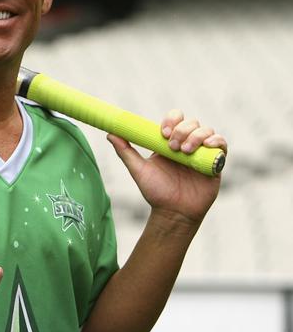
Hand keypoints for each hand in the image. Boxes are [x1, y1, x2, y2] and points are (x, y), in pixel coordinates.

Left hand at [107, 109, 227, 225]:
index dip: (171, 120)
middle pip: (191, 122)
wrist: (173, 213)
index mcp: (169, 141)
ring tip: (185, 152)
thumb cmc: (156, 192)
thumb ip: (126, 151)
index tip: (163, 132)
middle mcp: (187, 143)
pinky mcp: (215, 162)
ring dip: (196, 136)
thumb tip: (110, 134)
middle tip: (172, 147)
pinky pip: (222, 144)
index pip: (175, 118)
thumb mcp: (139, 169)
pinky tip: (206, 146)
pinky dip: (216, 141)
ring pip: (206, 130)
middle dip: (182, 130)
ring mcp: (202, 152)